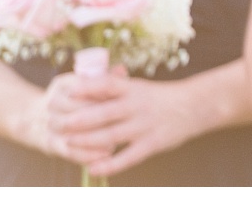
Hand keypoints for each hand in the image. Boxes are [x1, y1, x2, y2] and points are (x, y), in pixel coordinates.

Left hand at [46, 67, 200, 176]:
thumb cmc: (162, 97)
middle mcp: (137, 106)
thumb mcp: (140, 87)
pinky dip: (109, 164)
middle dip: (75, 120)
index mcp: (133, 89)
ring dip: (86, 141)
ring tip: (67, 143)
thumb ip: (115, 88)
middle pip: (101, 113)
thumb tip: (85, 84)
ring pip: (110, 136)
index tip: (65, 91)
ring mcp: (144, 126)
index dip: (85, 88)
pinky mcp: (152, 144)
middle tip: (55, 123)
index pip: (106, 85)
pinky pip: (127, 157)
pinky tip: (93, 168)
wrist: (196, 106)